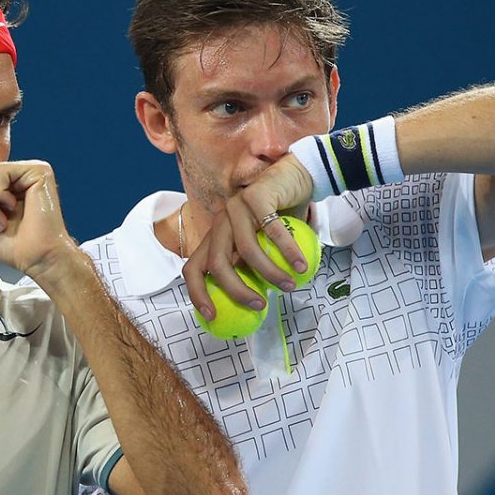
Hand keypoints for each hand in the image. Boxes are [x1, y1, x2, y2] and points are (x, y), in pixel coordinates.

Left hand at [183, 153, 313, 320]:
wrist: (297, 178)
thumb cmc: (281, 218)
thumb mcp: (262, 247)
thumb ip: (253, 269)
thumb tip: (256, 307)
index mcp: (214, 237)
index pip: (193, 268)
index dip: (197, 294)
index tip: (213, 316)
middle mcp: (219, 222)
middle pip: (216, 263)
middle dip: (236, 291)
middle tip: (260, 306)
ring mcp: (235, 207)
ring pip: (246, 249)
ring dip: (269, 273)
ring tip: (290, 286)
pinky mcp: (255, 196)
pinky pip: (272, 231)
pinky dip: (288, 251)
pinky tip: (301, 266)